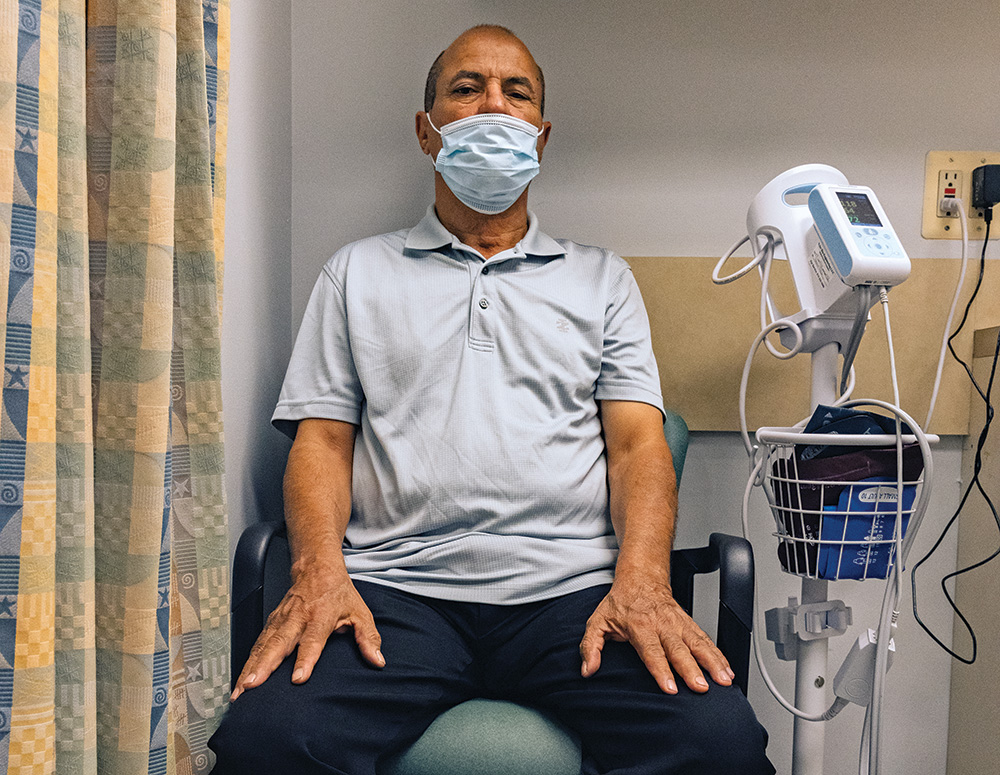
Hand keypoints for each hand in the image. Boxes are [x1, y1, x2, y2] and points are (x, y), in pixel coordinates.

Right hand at [231, 569, 383, 700]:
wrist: (316, 566)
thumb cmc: (338, 592)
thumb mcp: (360, 612)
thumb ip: (368, 637)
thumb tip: (377, 660)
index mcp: (320, 616)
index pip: (312, 640)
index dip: (306, 659)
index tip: (298, 679)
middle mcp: (297, 618)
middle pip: (279, 644)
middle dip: (264, 667)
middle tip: (252, 687)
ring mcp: (281, 620)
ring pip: (263, 646)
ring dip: (250, 668)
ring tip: (240, 691)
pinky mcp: (271, 622)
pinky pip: (257, 644)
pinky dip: (247, 663)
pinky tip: (241, 681)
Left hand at [579, 572, 734, 693]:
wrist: (641, 577)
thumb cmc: (620, 603)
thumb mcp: (598, 621)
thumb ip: (591, 646)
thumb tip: (587, 669)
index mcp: (640, 625)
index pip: (651, 651)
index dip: (661, 670)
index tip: (671, 688)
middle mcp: (662, 624)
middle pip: (678, 649)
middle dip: (691, 669)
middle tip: (701, 687)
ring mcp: (678, 623)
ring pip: (698, 643)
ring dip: (712, 662)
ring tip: (724, 680)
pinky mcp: (689, 623)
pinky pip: (706, 639)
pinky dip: (719, 655)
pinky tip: (727, 670)